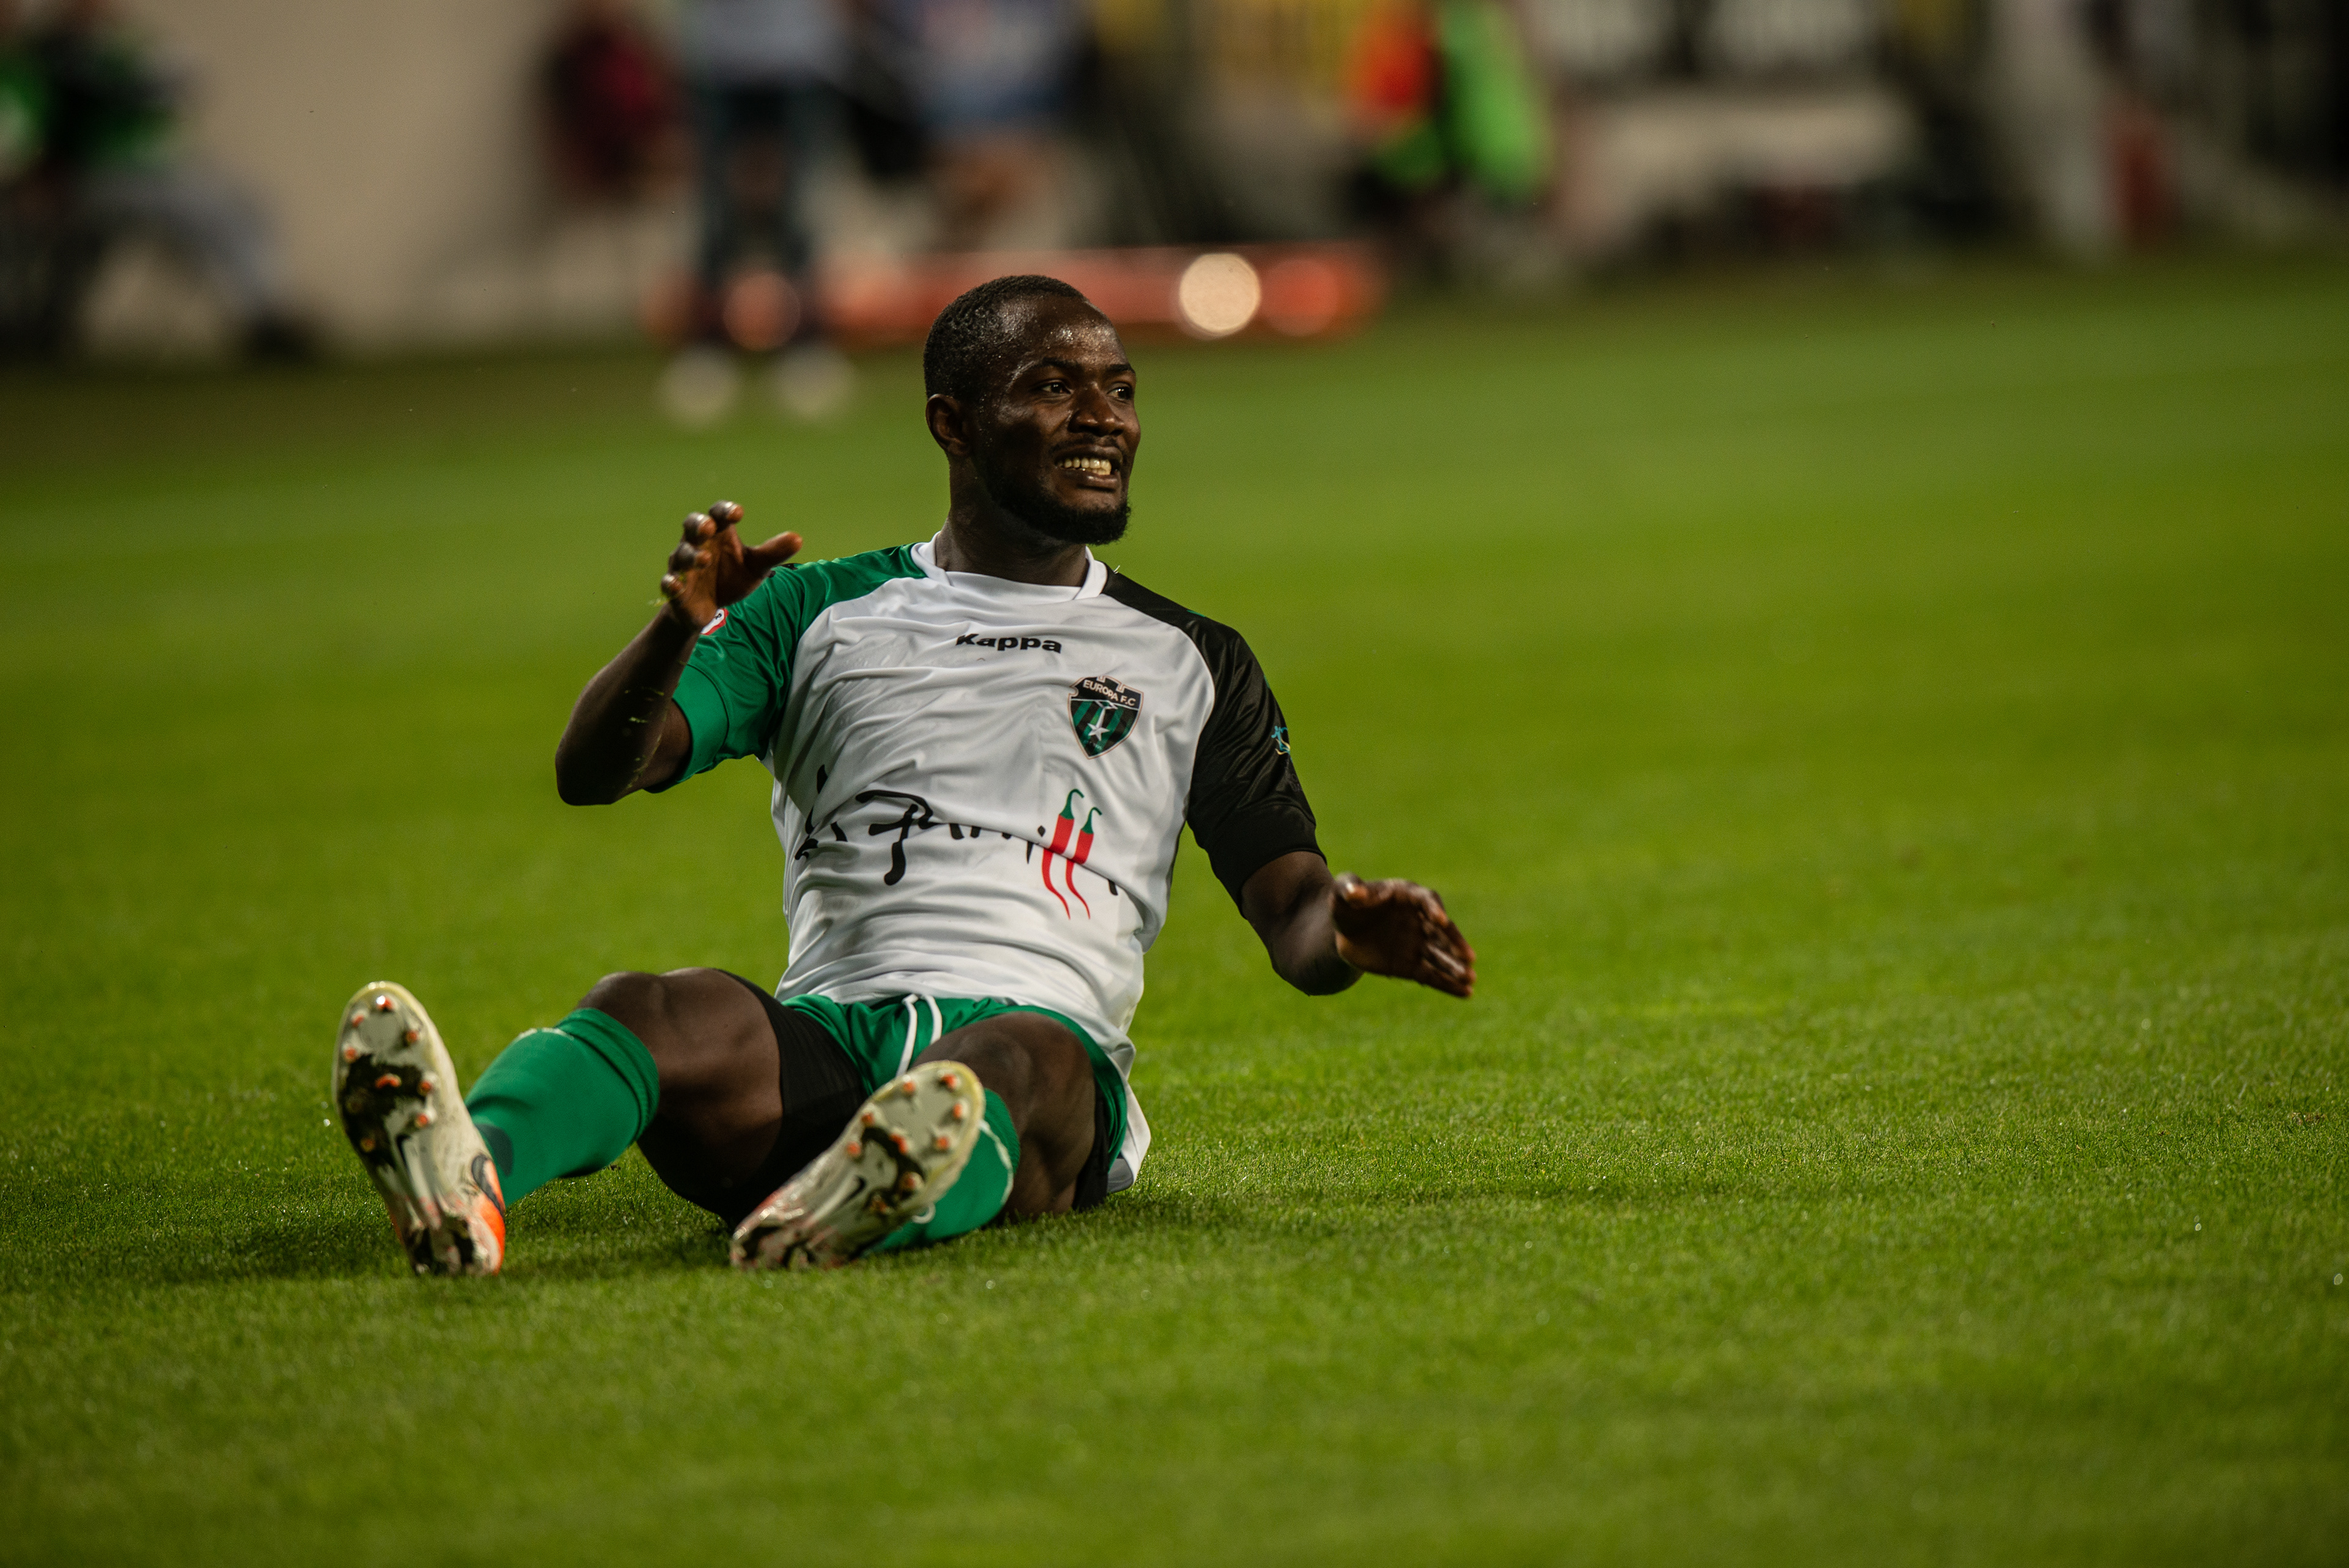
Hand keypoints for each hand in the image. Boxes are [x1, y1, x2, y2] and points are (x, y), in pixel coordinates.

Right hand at [659, 500, 801, 629]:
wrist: (710, 608)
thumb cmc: (732, 577)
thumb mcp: (756, 567)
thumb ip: (772, 553)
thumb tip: (798, 539)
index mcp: (718, 533)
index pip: (718, 514)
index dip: (725, 511)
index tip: (738, 513)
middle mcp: (698, 544)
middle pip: (692, 526)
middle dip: (698, 525)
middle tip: (709, 527)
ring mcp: (683, 565)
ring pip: (680, 554)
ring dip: (690, 556)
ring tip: (704, 560)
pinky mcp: (675, 588)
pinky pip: (668, 582)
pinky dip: (671, 583)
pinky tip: (675, 585)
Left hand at [1331, 873, 1475, 998]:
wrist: (1341, 932)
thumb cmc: (1345, 904)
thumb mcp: (1341, 891)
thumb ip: (1348, 887)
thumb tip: (1356, 893)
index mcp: (1407, 896)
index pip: (1426, 900)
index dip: (1434, 909)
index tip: (1440, 920)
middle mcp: (1419, 919)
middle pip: (1441, 932)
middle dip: (1455, 944)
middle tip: (1469, 957)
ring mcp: (1416, 944)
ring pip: (1440, 956)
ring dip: (1455, 967)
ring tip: (1471, 979)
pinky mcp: (1409, 965)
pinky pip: (1432, 975)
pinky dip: (1448, 985)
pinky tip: (1466, 994)